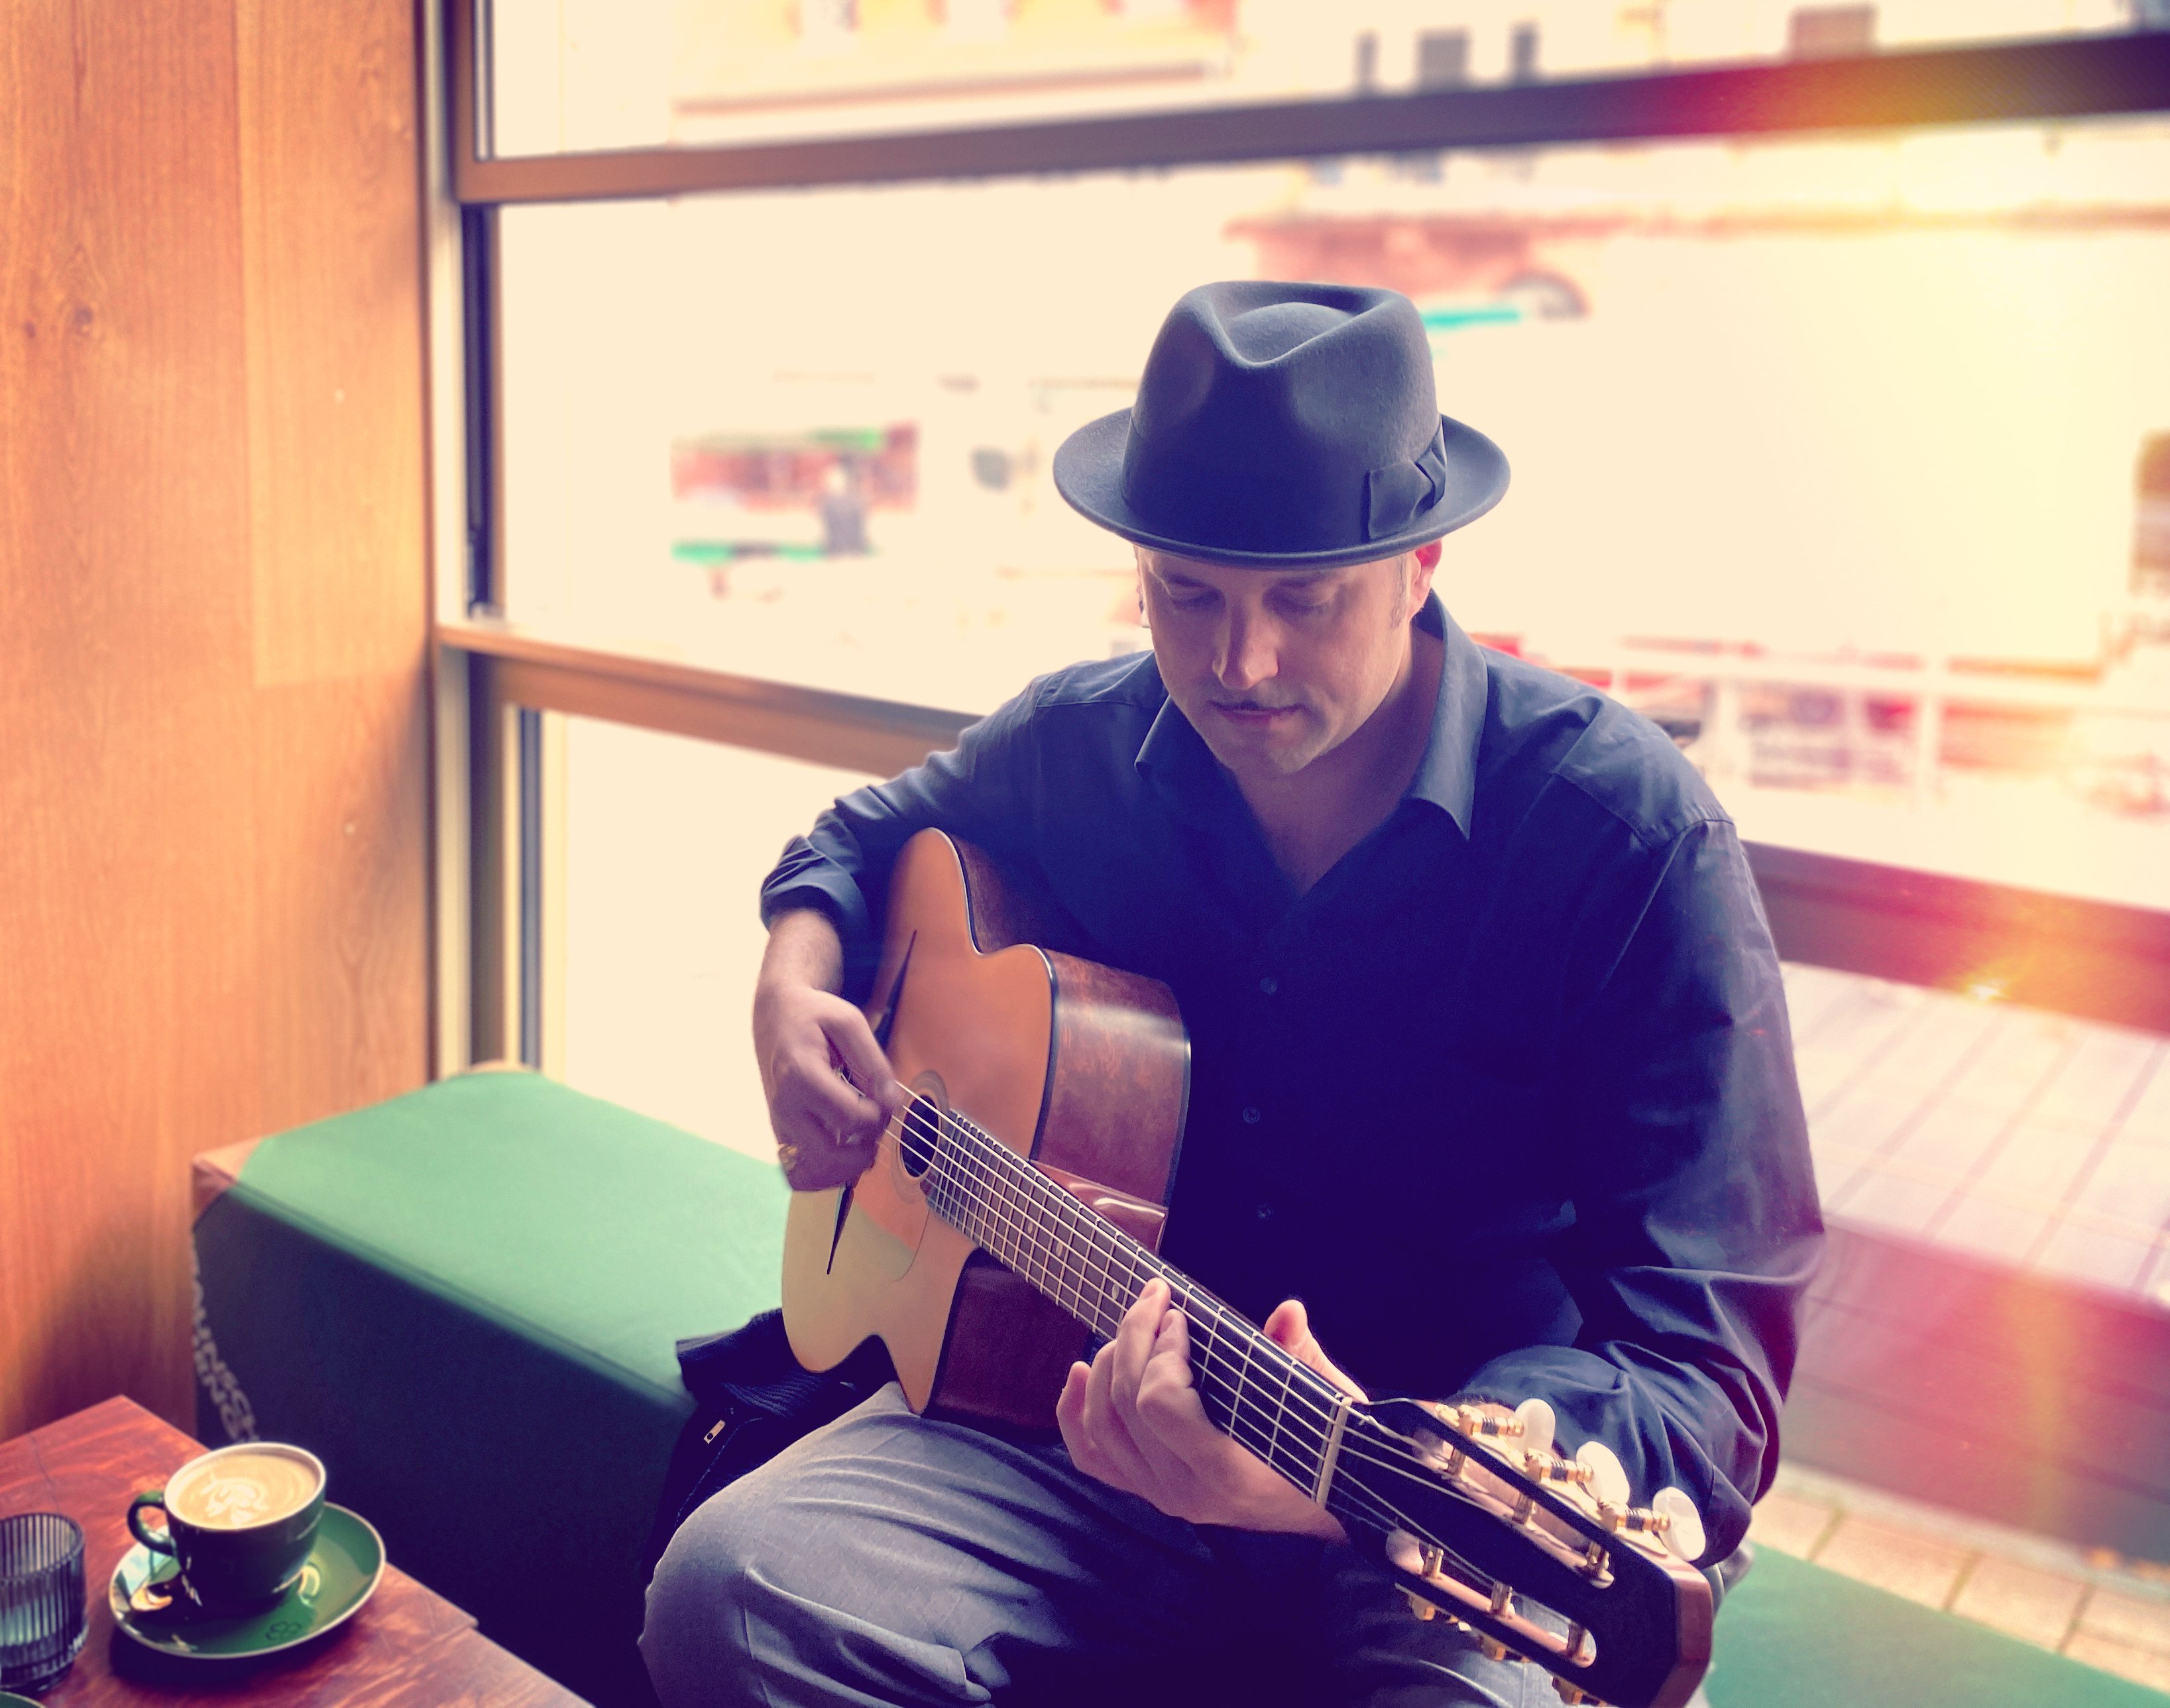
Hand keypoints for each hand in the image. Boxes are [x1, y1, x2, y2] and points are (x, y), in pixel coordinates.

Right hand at [753, 980, 904, 1191]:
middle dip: (864, 1149)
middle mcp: (785, 1106)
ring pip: (811, 1174)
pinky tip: (844, 1153)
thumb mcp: (849, 1023)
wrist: (775, 1016)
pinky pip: (799, 1175)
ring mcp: (779, 1125)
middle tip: (875, 1126)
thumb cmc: (814, 1016)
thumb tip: (891, 1104)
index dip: (878, 1115)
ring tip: (861, 1143)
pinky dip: (825, 1175)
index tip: (883, 1098)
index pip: (850, 1118)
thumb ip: (874, 1064)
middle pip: (829, 1156)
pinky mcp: (780, 1134)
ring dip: (846, 1169)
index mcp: (801, 1075)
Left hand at [1057, 1278, 1363, 1538]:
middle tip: (1156, 1298)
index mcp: (1226, 1472)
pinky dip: (1075, 1413)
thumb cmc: (1329, 1446)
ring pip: (1102, 1424)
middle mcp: (1185, 1491)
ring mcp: (1162, 1495)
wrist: (1330, 1504)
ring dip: (1107, 1363)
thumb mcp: (1324, 1401)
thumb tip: (1286, 1311)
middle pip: (1124, 1403)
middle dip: (1134, 1337)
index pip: (1159, 1403)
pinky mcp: (1151, 1490)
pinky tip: (1076, 1372)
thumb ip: (1297, 1356)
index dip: (1161, 1350)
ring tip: (1132, 1327)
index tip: (1182, 1316)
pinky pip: (1094, 1456)